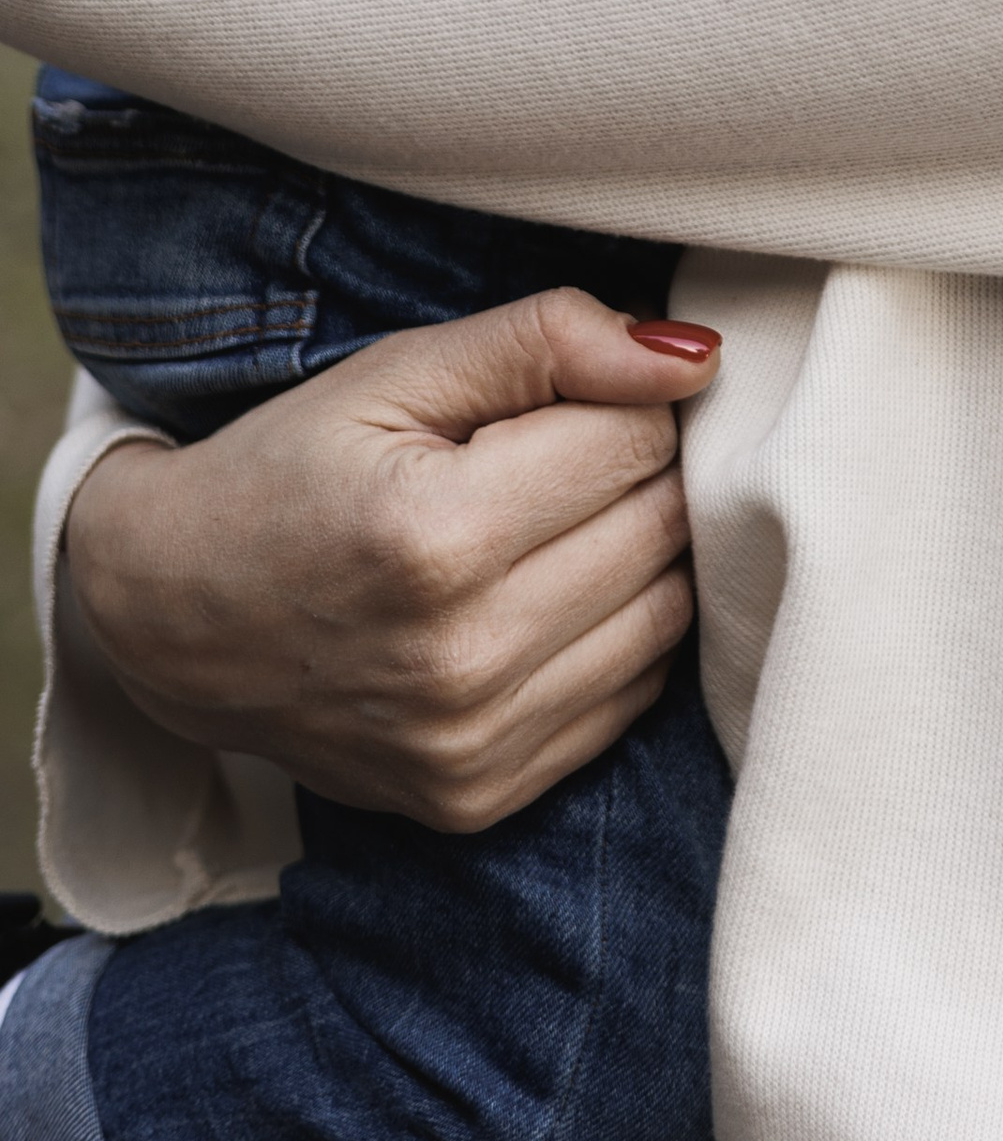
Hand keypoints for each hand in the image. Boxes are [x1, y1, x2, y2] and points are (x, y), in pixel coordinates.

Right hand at [61, 291, 720, 832]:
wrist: (171, 618)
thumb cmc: (291, 471)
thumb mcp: (398, 371)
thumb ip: (549, 341)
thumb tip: (693, 360)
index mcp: (437, 537)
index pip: (637, 442)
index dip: (618, 401)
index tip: (565, 400)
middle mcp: (462, 659)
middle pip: (661, 527)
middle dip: (635, 473)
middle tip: (561, 457)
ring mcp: (472, 746)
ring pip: (665, 617)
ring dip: (639, 557)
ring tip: (557, 525)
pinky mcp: (480, 799)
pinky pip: (630, 700)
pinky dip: (614, 637)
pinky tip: (546, 599)